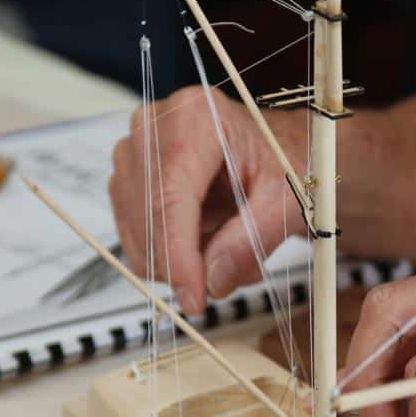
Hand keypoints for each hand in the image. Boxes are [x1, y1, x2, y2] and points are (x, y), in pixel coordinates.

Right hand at [109, 86, 304, 314]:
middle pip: (149, 217)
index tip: (194, 298)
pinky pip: (135, 237)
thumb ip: (251, 240)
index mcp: (195, 118)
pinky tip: (206, 240)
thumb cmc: (283, 161)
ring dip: (179, 259)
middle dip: (183, 263)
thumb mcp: (286, 199)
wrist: (276, 147)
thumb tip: (212, 280)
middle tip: (224, 280)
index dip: (178, 255)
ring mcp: (134, 152)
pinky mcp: (128, 179)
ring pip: (138, 233)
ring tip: (227, 246)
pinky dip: (169, 254)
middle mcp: (153, 126)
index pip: (170, 197)